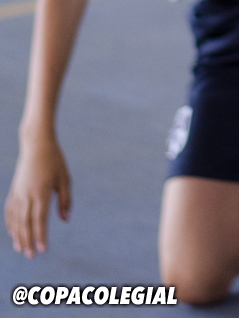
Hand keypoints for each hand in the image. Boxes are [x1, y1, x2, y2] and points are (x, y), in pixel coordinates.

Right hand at [5, 134, 70, 256]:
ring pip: (16, 219)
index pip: (40, 220)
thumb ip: (65, 199)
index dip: (41, 236)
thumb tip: (65, 219)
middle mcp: (28, 195)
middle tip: (32, 256)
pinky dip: (11, 223)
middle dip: (28, 241)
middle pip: (26, 223)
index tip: (43, 250)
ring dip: (18, 236)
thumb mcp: (65, 178)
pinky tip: (13, 233)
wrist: (36, 143)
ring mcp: (19, 192)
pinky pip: (10, 210)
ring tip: (21, 249)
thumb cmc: (55, 160)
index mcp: (42, 192)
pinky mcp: (14, 190)